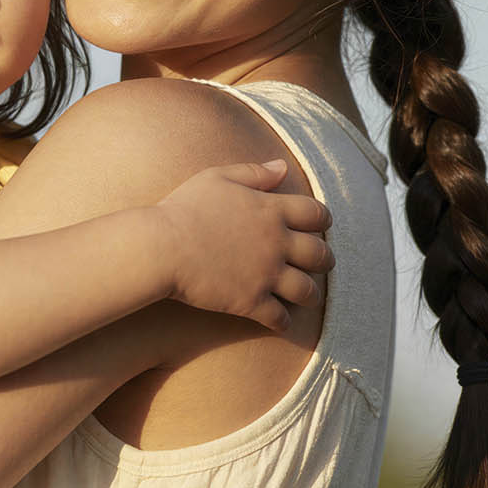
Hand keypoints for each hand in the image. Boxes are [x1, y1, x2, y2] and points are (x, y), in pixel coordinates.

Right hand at [152, 159, 333, 332]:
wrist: (161, 247)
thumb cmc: (184, 208)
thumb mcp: (217, 178)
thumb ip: (254, 173)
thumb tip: (283, 166)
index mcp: (271, 210)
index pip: (316, 213)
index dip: (323, 219)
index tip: (321, 225)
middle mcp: (276, 243)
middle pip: (319, 254)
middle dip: (325, 260)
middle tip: (323, 263)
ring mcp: (266, 275)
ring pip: (306, 290)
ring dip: (310, 294)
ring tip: (306, 296)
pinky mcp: (251, 302)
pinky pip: (280, 318)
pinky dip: (283, 321)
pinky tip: (278, 319)